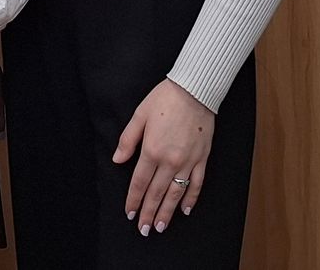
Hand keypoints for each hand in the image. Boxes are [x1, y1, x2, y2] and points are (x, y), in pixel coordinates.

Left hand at [112, 78, 216, 236]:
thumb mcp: (139, 115)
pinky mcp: (202, 158)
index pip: (140, 183)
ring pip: (176, 193)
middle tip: (144, 230)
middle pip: (156, 193)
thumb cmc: (165, 99)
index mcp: (152, 150)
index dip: (134, 200)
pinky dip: (191, 198)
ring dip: (167, 212)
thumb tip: (118, 160)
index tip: (130, 213)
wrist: (195, 90)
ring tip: (161, 226)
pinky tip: (185, 210)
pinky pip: (197, 183)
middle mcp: (170, 160)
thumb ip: (127, 140)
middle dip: (149, 213)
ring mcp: (188, 161)